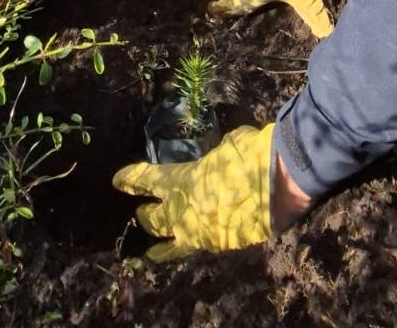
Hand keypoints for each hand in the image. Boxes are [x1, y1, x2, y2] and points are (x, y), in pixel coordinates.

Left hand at [113, 124, 273, 260]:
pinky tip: (192, 247)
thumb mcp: (228, 144)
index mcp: (181, 180)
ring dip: (161, 244)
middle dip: (145, 216)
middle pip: (153, 219)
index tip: (117, 180)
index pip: (146, 179)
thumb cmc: (251, 156)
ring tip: (151, 252)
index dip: (130, 179)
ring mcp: (199, 233)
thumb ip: (216, 153)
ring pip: (170, 246)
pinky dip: (192, 246)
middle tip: (141, 214)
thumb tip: (221, 154)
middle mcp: (183, 211)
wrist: (279, 186)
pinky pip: (198, 247)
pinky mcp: (219, 246)